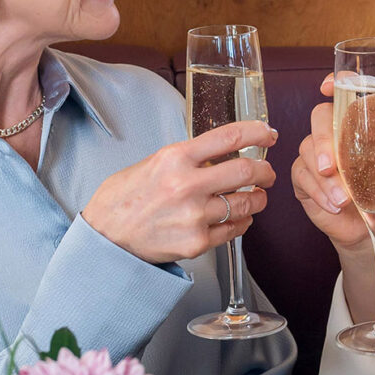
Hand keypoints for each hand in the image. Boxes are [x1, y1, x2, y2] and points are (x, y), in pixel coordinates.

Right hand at [83, 121, 277, 264]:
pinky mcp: (197, 242)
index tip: (269, 134)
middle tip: (267, 173)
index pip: (229, 136)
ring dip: (258, 198)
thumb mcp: (152, 163)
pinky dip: (242, 221)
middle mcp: (187, 185)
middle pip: (247, 171)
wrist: (105, 238)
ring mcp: (194, 216)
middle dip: (266, 171)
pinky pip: (234, 229)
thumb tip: (220, 154)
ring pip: (246, 202)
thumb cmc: (124, 199)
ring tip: (255, 196)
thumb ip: (187, 158)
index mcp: (175, 158)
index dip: (257, 132)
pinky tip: (238, 217)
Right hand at [291, 74, 374, 253]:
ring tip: (343, 200)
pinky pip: (302, 175)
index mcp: (361, 125)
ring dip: (324, 178)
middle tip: (331, 167)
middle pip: (320, 116)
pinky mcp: (304, 177)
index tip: (328, 87)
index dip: (336, 83)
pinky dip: (319, 192)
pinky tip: (334, 205)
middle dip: (323, 140)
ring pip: (307, 149)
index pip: (345, 93)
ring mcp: (317, 154)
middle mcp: (336, 133)